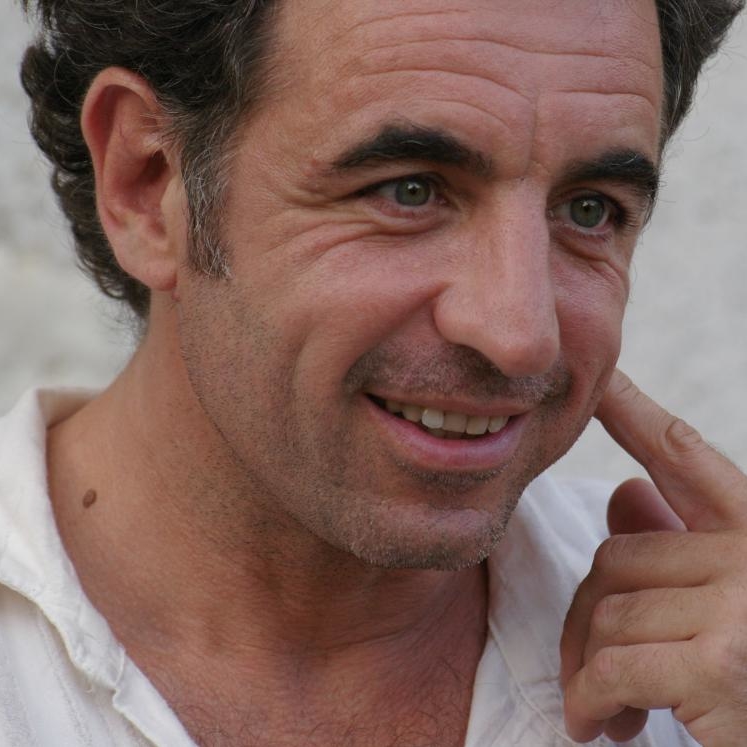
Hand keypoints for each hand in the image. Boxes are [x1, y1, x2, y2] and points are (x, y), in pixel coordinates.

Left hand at [560, 370, 746, 745]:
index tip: (600, 378)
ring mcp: (745, 602)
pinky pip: (613, 665)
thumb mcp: (721, 602)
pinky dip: (591, 700)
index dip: (634, 412)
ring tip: (609, 707)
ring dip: (590, 668)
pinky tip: (600, 725)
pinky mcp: (725, 661)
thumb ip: (676, 544)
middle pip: (616, 554)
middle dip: (590, 618)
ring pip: (608, 611)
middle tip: (595, 671)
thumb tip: (621, 491)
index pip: (682, 454)